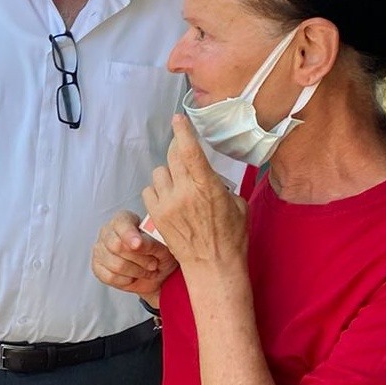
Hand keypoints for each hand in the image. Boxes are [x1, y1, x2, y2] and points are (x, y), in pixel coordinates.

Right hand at [91, 210, 176, 298]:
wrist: (157, 271)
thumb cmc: (159, 253)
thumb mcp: (162, 245)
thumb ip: (149, 242)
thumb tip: (137, 244)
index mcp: (123, 219)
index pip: (121, 224)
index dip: (129, 235)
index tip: (138, 244)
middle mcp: (107, 232)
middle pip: (116, 246)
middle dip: (140, 259)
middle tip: (154, 263)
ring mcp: (100, 250)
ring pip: (115, 264)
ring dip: (137, 272)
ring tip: (148, 271)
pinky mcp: (97, 267)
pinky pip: (110, 277)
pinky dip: (127, 280)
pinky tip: (134, 276)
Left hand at [141, 116, 247, 270]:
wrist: (212, 265)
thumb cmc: (231, 236)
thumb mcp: (236, 204)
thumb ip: (220, 184)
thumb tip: (210, 172)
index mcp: (208, 186)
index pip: (190, 152)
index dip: (183, 132)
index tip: (178, 119)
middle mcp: (184, 192)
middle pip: (171, 157)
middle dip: (177, 151)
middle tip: (183, 156)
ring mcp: (167, 204)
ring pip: (158, 173)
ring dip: (168, 175)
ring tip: (179, 187)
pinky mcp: (155, 216)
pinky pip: (149, 191)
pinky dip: (157, 191)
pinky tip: (168, 199)